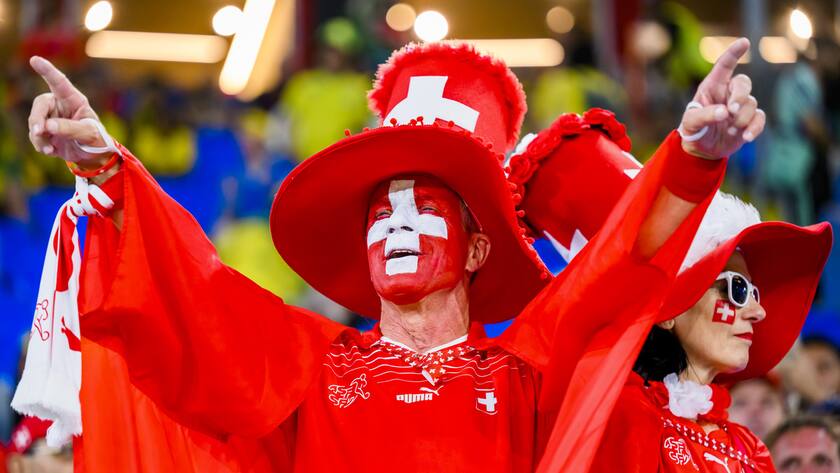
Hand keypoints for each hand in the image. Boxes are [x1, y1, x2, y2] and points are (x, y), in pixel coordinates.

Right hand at [27, 56, 111, 166]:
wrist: (93, 156)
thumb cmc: (96, 140)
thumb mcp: (89, 134)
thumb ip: (71, 129)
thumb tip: (48, 126)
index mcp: (74, 100)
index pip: (59, 82)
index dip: (47, 70)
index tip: (35, 59)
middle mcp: (59, 105)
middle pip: (40, 104)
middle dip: (37, 118)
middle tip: (39, 132)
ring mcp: (50, 117)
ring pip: (35, 121)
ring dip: (39, 136)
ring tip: (50, 149)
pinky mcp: (45, 130)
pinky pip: (34, 134)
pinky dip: (39, 144)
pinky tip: (50, 151)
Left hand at [679, 38, 765, 159]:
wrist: (702, 150)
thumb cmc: (694, 130)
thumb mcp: (691, 123)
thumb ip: (704, 115)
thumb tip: (725, 112)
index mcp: (712, 87)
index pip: (724, 66)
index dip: (734, 53)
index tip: (744, 42)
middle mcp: (728, 93)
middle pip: (743, 83)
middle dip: (740, 96)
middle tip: (732, 110)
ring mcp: (741, 106)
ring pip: (751, 103)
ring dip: (741, 118)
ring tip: (729, 131)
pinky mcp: (749, 120)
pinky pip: (760, 118)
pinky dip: (755, 127)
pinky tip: (746, 137)